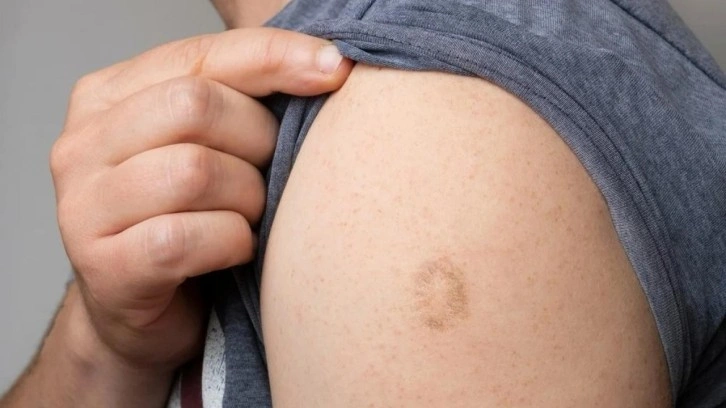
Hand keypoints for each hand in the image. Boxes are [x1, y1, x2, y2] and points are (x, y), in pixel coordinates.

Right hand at [49, 28, 350, 373]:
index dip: (274, 56)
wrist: (142, 312)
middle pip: (195, 106)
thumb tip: (327, 62)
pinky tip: (237, 250)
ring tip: (251, 215)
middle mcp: (82, 145)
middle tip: (271, 173)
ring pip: (194, 171)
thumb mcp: (208, 144)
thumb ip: (240, 98)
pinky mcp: (104, 267)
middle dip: (258, 139)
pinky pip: (186, 239)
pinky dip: (233, 243)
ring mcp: (83, 207)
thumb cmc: (188, 221)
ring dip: (248, 197)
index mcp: (107, 96)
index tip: (334, 66)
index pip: (199, 55)